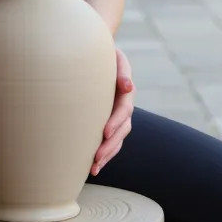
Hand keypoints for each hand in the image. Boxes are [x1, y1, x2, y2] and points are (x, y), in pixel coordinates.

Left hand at [91, 47, 134, 175]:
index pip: (124, 109)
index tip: (105, 133)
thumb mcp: (114, 57)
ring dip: (107, 154)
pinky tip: (93, 166)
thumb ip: (121, 71)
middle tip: (96, 158)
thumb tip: (128, 86)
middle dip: (110, 145)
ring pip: (117, 138)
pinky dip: (105, 153)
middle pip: (122, 129)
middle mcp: (124, 104)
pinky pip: (111, 140)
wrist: (95, 54)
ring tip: (94, 167)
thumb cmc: (102, 54)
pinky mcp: (109, 121)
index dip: (116, 122)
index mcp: (125, 90)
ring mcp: (118, 114)